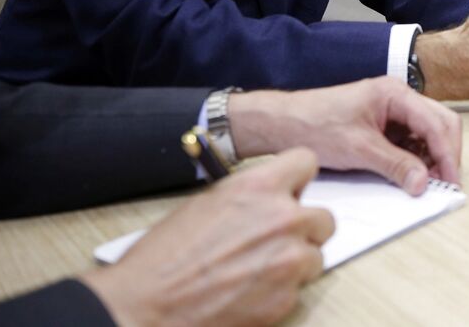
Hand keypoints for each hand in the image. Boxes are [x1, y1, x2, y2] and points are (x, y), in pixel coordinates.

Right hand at [82, 148, 332, 326]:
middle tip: (276, 240)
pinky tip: (247, 293)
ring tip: (255, 271)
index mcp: (260, 187)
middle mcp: (283, 219)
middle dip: (303, 229)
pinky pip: (298, 290)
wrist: (145, 305)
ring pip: (315, 257)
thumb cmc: (164, 257)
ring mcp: (289, 261)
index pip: (307, 163)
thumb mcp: (208, 203)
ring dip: (294, 263)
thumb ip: (252, 197)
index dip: (298, 179)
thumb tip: (274, 198)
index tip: (294, 191)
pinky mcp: (286, 298)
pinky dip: (279, 292)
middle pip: (323, 218)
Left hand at [228, 76, 461, 193]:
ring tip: (427, 184)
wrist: (282, 123)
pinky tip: (411, 175)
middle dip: (446, 155)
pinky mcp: (384, 125)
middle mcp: (399, 98)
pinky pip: (411, 141)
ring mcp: (392, 111)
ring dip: (432, 158)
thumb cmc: (314, 125)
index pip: (437, 124)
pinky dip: (416, 159)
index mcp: (395, 94)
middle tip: (445, 185)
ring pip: (428, 134)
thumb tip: (423, 183)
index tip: (451, 183)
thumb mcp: (358, 149)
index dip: (448, 155)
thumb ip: (395, 165)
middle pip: (440, 124)